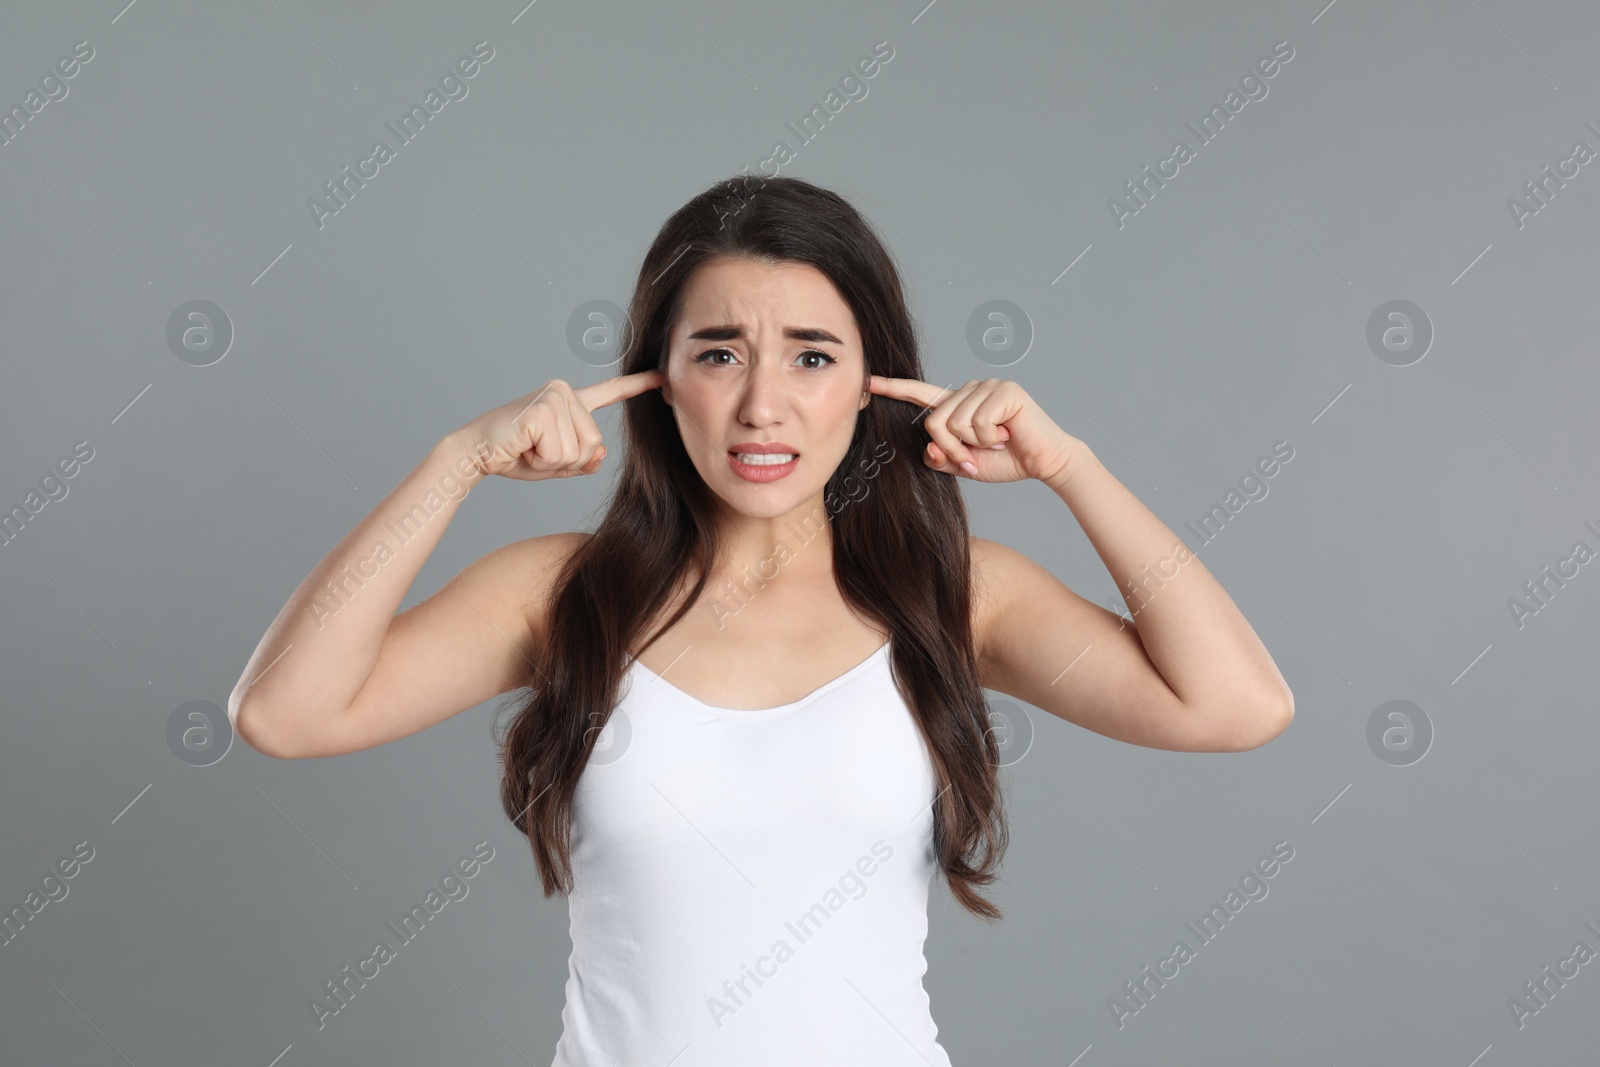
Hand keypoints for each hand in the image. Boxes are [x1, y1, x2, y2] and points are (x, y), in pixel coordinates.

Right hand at [455, 371, 663, 480]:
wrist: (478, 452)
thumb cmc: (516, 455)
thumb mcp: (557, 462)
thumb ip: (583, 459)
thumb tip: (601, 452)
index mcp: (572, 400)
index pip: (611, 392)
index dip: (638, 386)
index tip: (663, 377)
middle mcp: (564, 391)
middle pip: (594, 443)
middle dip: (567, 460)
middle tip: (536, 449)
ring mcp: (553, 397)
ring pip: (578, 450)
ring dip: (551, 460)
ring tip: (529, 447)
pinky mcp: (542, 410)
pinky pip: (559, 452)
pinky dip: (540, 460)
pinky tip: (523, 446)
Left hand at [867, 375, 1084, 483]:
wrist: (1044, 462)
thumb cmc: (1006, 460)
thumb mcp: (965, 464)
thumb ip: (942, 457)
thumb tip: (928, 448)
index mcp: (957, 404)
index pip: (920, 394)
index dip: (893, 388)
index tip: (869, 382)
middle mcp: (969, 390)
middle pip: (935, 422)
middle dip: (954, 449)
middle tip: (978, 454)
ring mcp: (987, 386)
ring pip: (955, 424)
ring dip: (974, 445)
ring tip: (997, 442)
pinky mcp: (1004, 391)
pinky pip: (977, 423)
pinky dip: (990, 438)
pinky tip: (1007, 435)